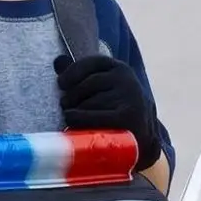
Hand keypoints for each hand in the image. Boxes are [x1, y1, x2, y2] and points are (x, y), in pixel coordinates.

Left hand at [55, 54, 160, 168]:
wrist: (141, 138)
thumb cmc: (114, 110)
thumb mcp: (103, 89)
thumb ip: (81, 75)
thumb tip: (58, 61)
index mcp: (120, 69)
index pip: (92, 63)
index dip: (73, 71)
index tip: (61, 84)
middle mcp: (127, 80)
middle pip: (88, 84)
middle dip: (72, 96)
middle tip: (65, 106)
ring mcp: (129, 98)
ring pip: (88, 102)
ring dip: (75, 112)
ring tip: (72, 119)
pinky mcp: (126, 116)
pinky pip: (92, 116)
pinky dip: (78, 120)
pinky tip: (72, 122)